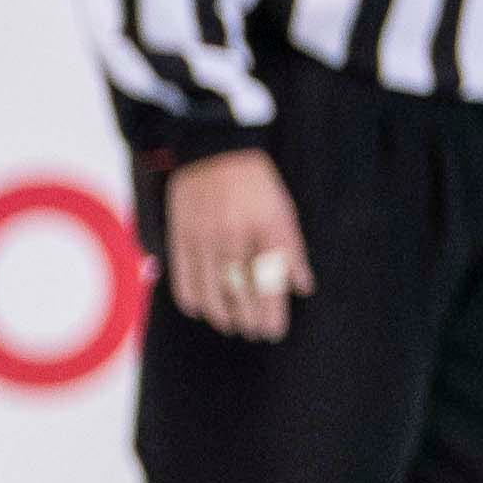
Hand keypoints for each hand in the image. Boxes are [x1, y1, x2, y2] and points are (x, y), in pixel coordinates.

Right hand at [163, 148, 310, 341]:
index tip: (273, 331)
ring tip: (230, 325)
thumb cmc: (255, 182)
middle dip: (249, 319)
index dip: (271, 313)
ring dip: (221, 313)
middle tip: (254, 333)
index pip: (269, 284)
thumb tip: (301, 287)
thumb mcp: (282, 210)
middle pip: (241, 292)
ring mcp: (204, 238)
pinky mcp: (181, 235)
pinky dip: (191, 297)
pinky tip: (200, 309)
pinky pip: (184, 276)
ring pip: (211, 290)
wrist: (213, 149)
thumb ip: (292, 250)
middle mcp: (234, 237)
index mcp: (265, 229)